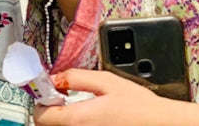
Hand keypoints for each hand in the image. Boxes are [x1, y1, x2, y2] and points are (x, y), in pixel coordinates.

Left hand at [33, 70, 198, 125]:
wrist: (158, 124)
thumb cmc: (137, 104)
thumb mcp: (106, 81)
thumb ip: (76, 78)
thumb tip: (55, 78)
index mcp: (78, 119)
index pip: (40, 117)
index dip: (41, 102)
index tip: (49, 92)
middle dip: (49, 112)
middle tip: (62, 98)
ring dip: (61, 119)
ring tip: (76, 108)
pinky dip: (73, 125)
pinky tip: (87, 118)